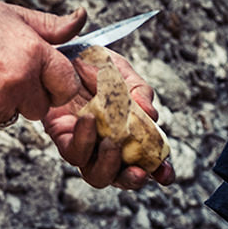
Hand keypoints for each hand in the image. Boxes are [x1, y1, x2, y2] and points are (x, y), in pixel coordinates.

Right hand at [0, 0, 85, 133]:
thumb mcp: (12, 14)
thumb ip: (50, 26)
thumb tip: (80, 20)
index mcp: (34, 53)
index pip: (67, 85)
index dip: (57, 84)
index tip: (45, 80)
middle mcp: (18, 80)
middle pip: (41, 107)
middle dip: (27, 96)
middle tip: (3, 75)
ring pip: (12, 116)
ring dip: (1, 104)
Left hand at [45, 48, 173, 190]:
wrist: (68, 49)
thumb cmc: (97, 64)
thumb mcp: (125, 73)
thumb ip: (140, 93)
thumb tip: (152, 115)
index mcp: (127, 133)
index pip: (146, 160)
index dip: (159, 172)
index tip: (166, 174)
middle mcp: (105, 144)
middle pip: (118, 176)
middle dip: (131, 180)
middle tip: (139, 171)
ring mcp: (83, 143)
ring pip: (94, 174)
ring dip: (107, 165)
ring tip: (112, 144)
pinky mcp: (61, 135)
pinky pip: (72, 151)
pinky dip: (83, 139)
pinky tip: (89, 119)